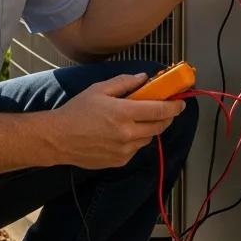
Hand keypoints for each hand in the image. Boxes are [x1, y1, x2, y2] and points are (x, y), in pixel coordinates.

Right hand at [50, 72, 185, 169]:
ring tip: (139, 119)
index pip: (159, 110)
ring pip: (149, 138)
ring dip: (150, 127)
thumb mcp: (98, 90)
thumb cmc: (77, 111)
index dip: (174, 106)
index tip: (181, 101)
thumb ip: (124, 83)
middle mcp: (128, 134)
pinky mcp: (120, 161)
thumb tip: (144, 78)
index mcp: (123, 113)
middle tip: (167, 109)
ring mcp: (125, 150)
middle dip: (167, 117)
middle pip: (159, 126)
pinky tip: (123, 132)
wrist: (59, 139)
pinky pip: (136, 148)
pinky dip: (136, 139)